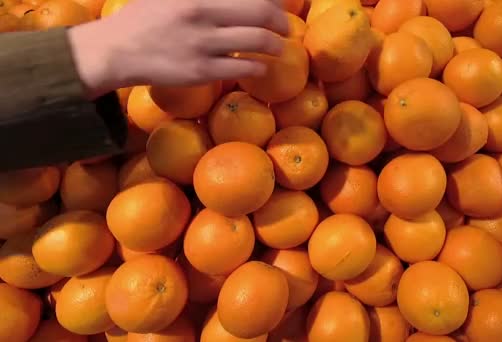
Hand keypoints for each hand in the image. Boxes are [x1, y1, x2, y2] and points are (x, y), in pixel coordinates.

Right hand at [68, 0, 288, 98]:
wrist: (113, 52)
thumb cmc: (140, 19)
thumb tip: (227, 3)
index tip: (277, 3)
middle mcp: (202, 13)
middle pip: (260, 11)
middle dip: (280, 19)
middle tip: (285, 26)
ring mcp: (203, 44)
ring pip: (256, 40)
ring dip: (275, 44)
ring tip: (277, 47)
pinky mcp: (200, 71)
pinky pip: (242, 68)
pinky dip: (258, 66)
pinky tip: (260, 66)